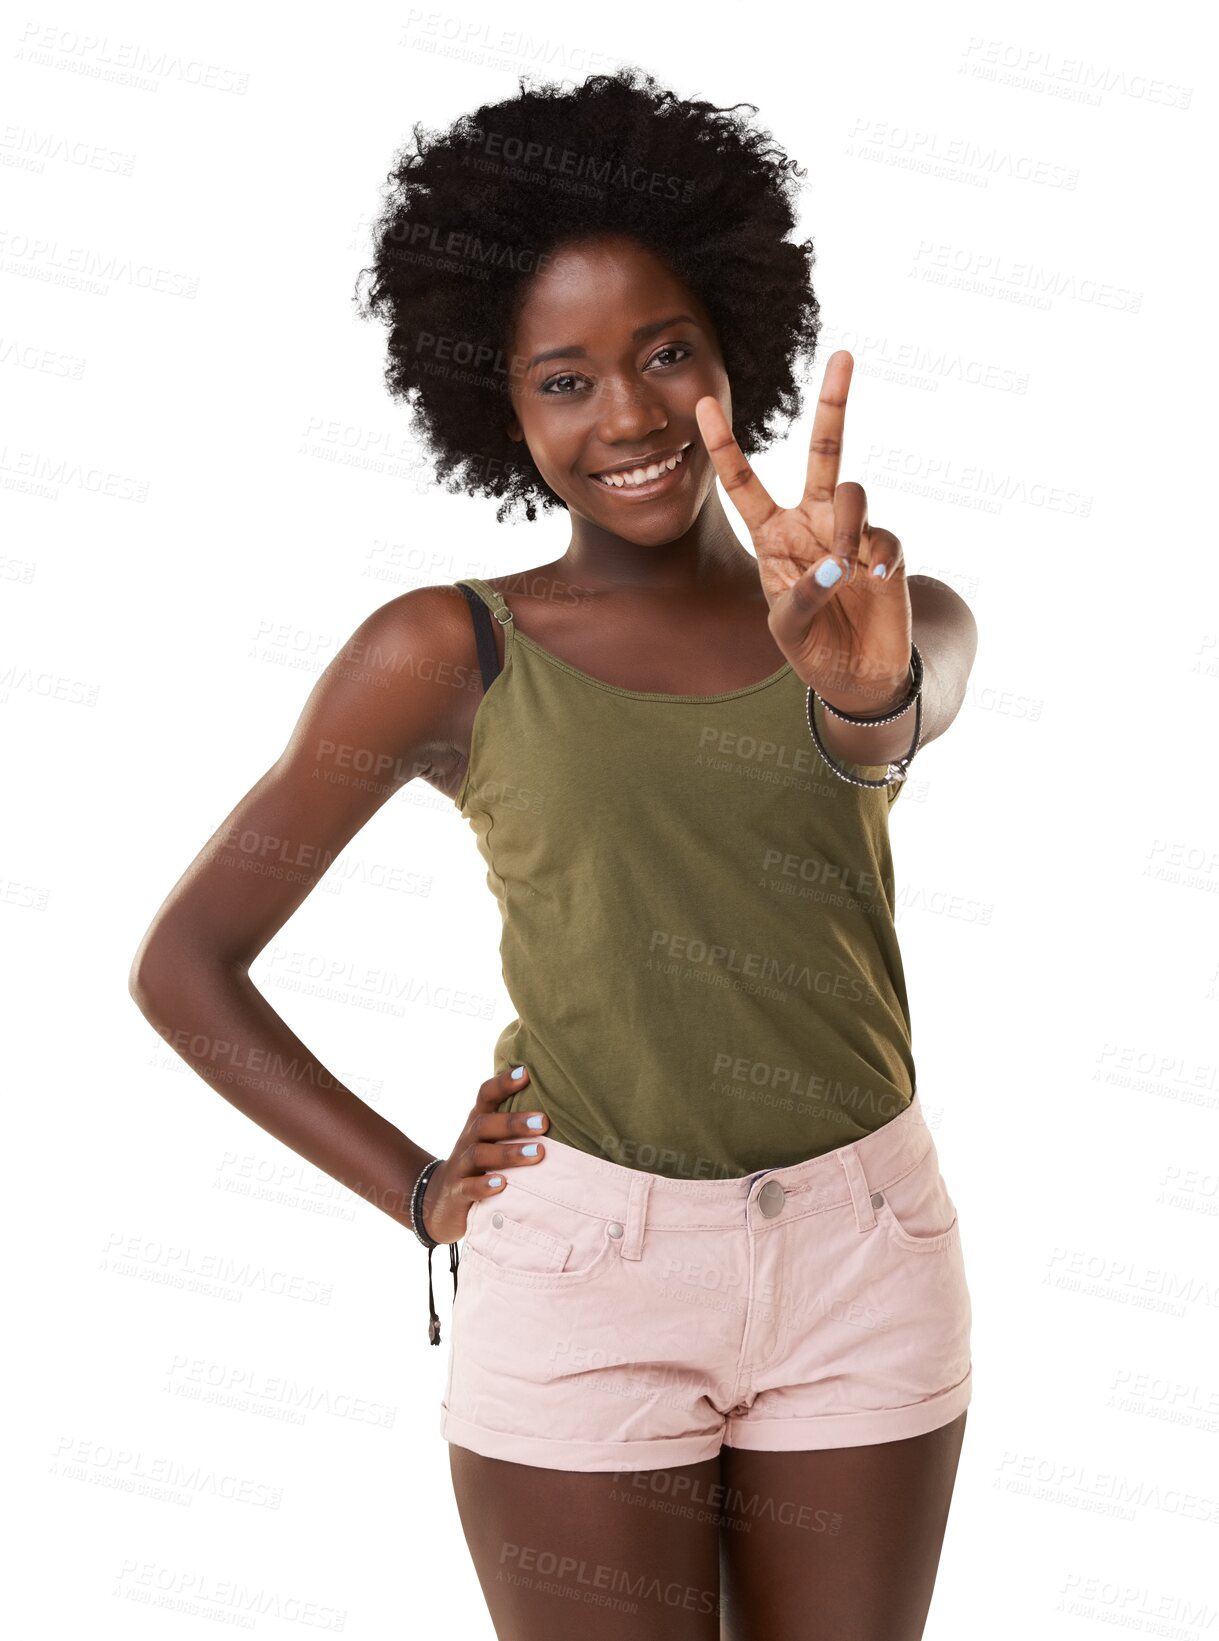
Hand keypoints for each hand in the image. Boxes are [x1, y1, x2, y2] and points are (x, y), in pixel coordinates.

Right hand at [418, 1065, 547, 1243]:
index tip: (526, 1072)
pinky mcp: (456, 1194)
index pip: (485, 1096)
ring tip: (537, 1154)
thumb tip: (563, 1107)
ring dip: (509, 1153)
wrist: (440, 1201)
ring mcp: (460, 1167)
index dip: (503, 1083)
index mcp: (478, 1123)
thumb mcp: (492, 1141)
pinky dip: (484, 1186)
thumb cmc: (480, 1165)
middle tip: (545, 1122)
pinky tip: (503, 1184)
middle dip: (515, 1122)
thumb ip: (517, 1125)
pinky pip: (468, 1188)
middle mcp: (468, 1140)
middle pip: (485, 1124)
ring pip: (479, 1154)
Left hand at [695, 350, 911, 714]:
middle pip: (822, 452)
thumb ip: (803, 595)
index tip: (700, 405)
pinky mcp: (885, 550)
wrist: (858, 675)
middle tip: (842, 355)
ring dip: (847, 522)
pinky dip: (880, 556)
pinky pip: (883, 536)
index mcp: (773, 534)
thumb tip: (838, 564)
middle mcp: (812, 522)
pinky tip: (876, 580)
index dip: (724, 446)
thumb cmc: (812, 647)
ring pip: (851, 493)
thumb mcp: (788, 627)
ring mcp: (851, 532)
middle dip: (833, 404)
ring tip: (847, 566)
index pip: (743, 483)